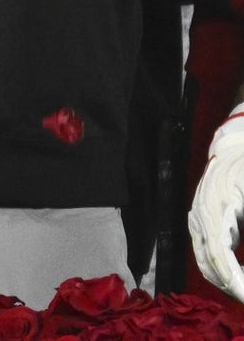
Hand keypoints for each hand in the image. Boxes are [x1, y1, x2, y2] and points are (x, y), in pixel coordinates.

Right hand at [189, 106, 243, 301]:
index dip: (235, 283)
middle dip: (231, 287)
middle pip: (209, 264)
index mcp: (216, 211)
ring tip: (243, 289)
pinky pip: (205, 251)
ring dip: (224, 280)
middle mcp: (201, 217)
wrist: (231, 147)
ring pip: (204, 261)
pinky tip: (238, 274)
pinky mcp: (199, 219)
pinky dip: (220, 268)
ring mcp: (197, 218)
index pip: (221, 259)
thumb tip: (242, 257)